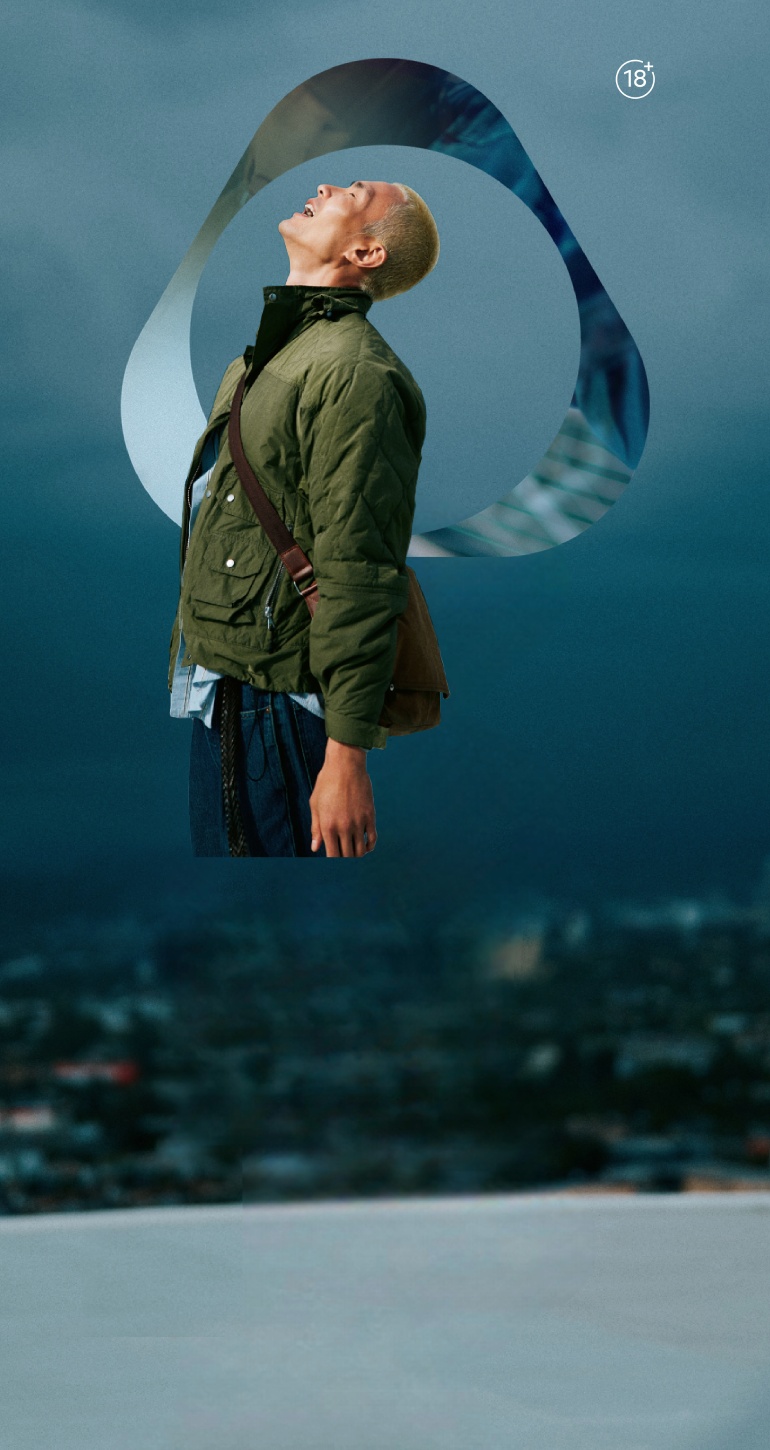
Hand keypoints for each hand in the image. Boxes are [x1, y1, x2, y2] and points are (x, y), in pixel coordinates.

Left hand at [309, 739, 376, 857]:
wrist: (345, 766)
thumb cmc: (326, 784)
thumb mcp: (315, 805)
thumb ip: (316, 828)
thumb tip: (315, 848)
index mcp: (328, 826)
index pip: (332, 855)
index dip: (333, 863)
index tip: (333, 863)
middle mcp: (344, 827)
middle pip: (347, 855)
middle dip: (345, 860)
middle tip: (343, 859)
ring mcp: (358, 822)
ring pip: (360, 850)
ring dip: (357, 855)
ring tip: (353, 852)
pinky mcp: (370, 816)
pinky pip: (372, 838)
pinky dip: (369, 846)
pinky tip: (365, 846)